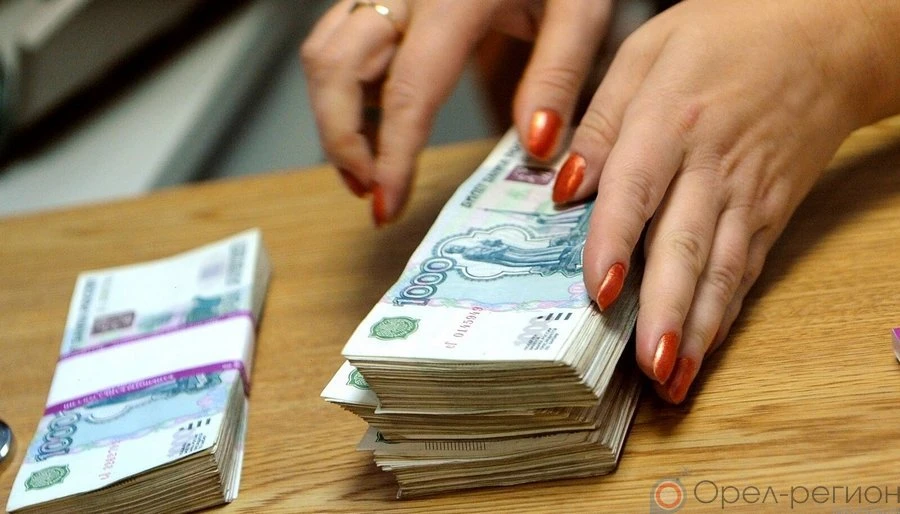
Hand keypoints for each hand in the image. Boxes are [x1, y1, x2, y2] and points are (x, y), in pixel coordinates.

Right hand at [301, 0, 613, 223]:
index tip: (388, 205)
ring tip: (367, 167)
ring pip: (323, 53)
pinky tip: (372, 121)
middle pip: (335, 70)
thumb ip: (558, 74)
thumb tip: (535, 146)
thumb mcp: (581, 7)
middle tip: (371, 192)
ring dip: (332, 117)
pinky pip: (336, 38)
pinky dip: (341, 89)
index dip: (392, 157)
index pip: (408, 91)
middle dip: (341, 142)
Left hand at [552, 0, 895, 401]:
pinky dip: (724, 314)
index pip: (638, 187)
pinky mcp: (770, 212)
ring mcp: (748, 194)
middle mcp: (713, 164)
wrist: (824, 37)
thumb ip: (602, 118)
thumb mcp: (648, 50)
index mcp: (674, 117)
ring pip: (721, 270)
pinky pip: (745, 270)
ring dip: (697, 328)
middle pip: (686, 245)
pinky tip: (703, 350)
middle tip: (646, 365)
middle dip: (667, 310)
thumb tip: (564, 184)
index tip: (598, 290)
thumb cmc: (726, 35)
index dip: (616, 241)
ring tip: (673, 379)